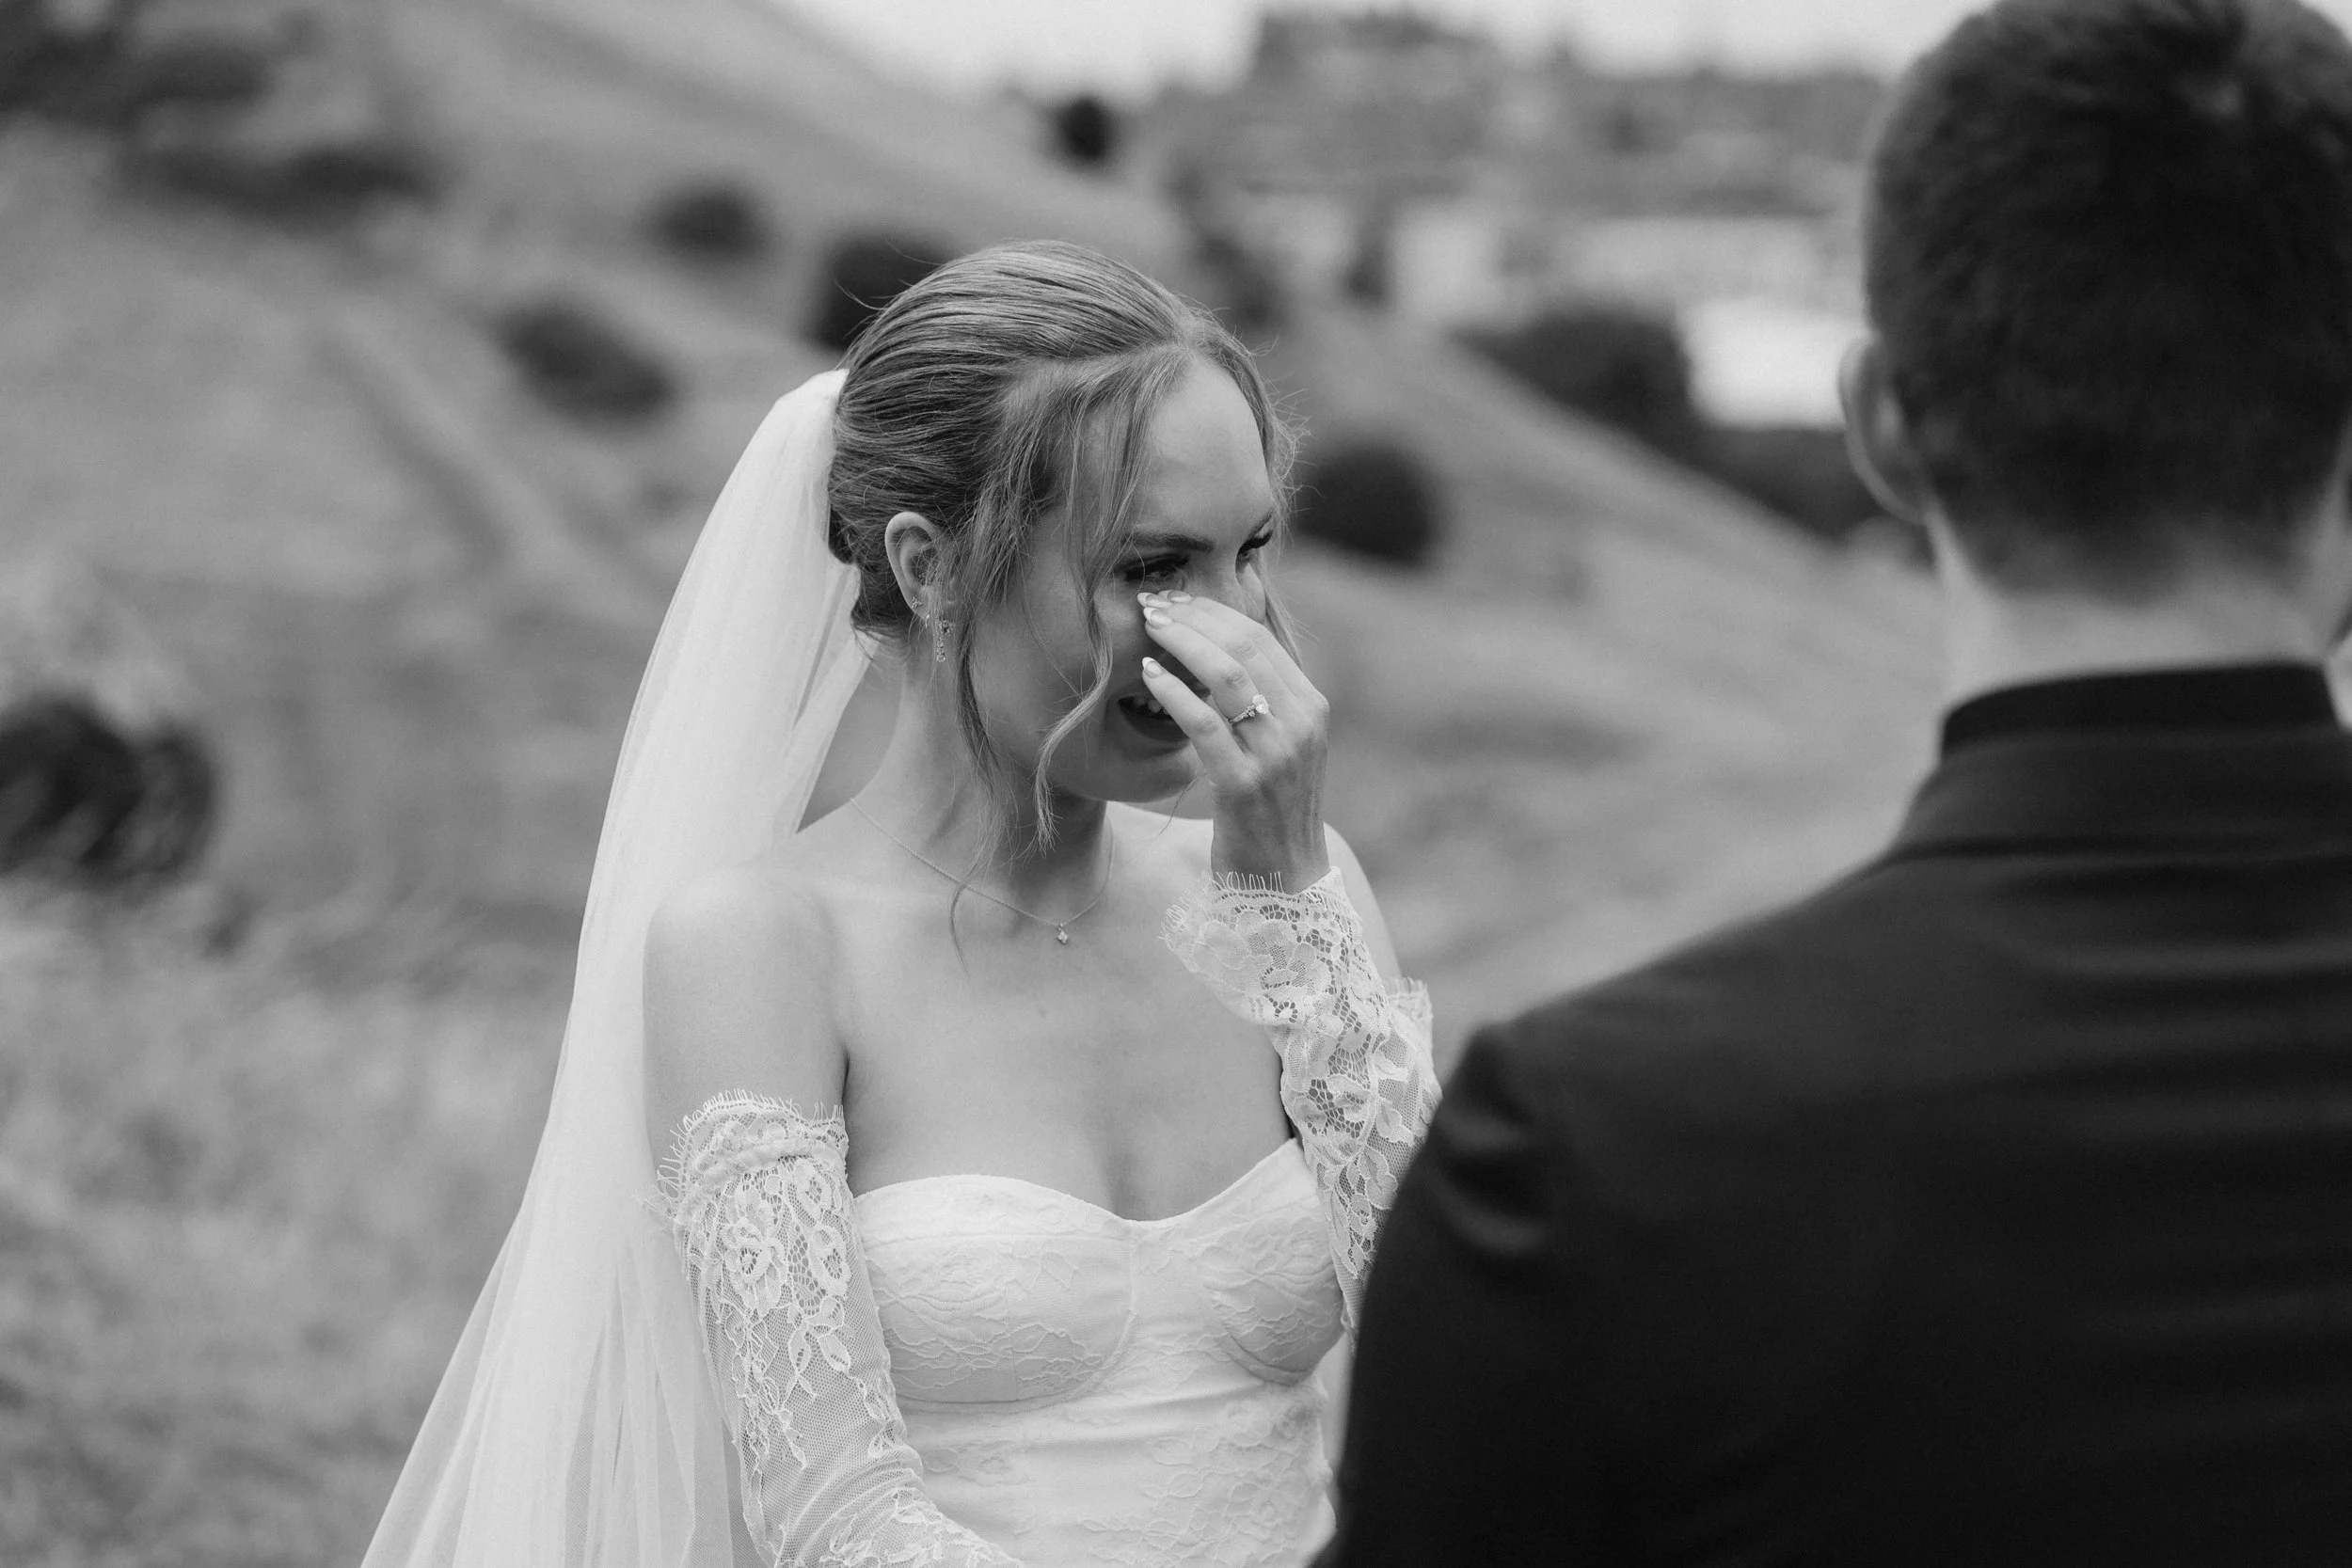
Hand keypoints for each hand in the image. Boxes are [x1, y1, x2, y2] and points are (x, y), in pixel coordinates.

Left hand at [1136, 591, 1331, 886]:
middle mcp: (1302, 724)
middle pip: (1245, 645)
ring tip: (1148, 627)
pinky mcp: (1245, 785)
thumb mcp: (1278, 745)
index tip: (1174, 599)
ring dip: (1182, 642)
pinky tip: (1149, 675)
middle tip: (1152, 603)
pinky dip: (1174, 691)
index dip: (1213, 610)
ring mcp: (1277, 754)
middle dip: (1193, 617)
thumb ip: (1261, 699)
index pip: (1261, 637)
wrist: (1284, 880)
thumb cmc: (1270, 810)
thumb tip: (1217, 645)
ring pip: (1228, 675)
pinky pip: (1205, 724)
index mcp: (1311, 707)